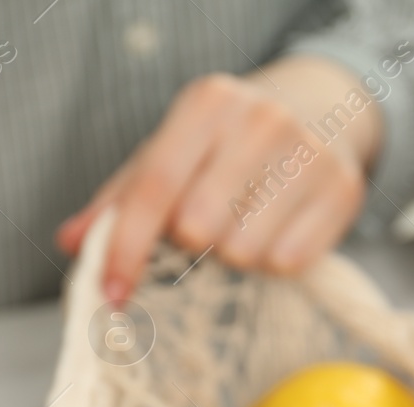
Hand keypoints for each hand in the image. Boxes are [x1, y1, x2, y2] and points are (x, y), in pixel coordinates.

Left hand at [57, 55, 382, 301]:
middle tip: (204, 231)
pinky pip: (288, 263)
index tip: (111, 295)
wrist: (322, 110)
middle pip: (199, 228)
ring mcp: (309, 153)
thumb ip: (119, 201)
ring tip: (244, 225)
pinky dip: (274, 261)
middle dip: (191, 246)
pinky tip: (278, 230)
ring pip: (244, 252)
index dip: (127, 248)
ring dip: (234, 256)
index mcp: (208, 104)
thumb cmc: (227, 145)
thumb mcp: (170, 154)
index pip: (154, 188)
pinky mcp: (344, 189)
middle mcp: (261, 120)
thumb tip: (70, 241)